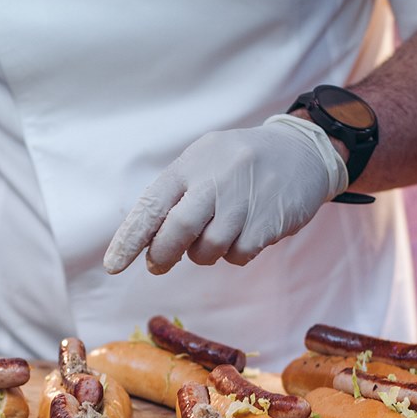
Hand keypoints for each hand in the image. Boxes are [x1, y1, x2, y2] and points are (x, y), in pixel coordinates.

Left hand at [104, 114, 348, 274]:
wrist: (303, 152)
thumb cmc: (239, 164)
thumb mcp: (203, 162)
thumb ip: (175, 197)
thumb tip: (146, 242)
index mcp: (192, 164)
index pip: (152, 204)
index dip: (129, 238)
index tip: (113, 265)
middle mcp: (216, 179)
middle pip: (177, 231)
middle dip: (163, 254)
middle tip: (158, 264)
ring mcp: (244, 200)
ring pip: (208, 249)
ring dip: (204, 253)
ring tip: (217, 233)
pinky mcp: (269, 222)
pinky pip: (238, 255)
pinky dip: (235, 253)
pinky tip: (246, 231)